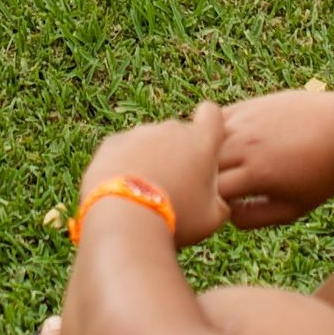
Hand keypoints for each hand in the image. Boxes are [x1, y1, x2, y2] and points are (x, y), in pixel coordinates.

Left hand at [80, 106, 228, 248]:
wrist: (126, 220)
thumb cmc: (177, 218)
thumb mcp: (212, 218)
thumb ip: (221, 202)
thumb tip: (220, 201)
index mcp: (201, 141)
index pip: (212, 114)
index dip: (210, 127)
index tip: (204, 148)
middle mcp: (171, 129)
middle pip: (178, 133)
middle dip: (178, 153)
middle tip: (173, 187)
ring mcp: (139, 133)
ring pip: (149, 142)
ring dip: (150, 159)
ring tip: (145, 193)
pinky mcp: (113, 142)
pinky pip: (124, 149)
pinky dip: (125, 164)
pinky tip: (124, 190)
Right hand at [215, 82, 333, 229]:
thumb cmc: (326, 172)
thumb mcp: (295, 207)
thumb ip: (256, 217)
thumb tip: (226, 214)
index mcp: (257, 173)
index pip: (210, 194)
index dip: (211, 205)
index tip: (222, 208)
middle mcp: (245, 144)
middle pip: (200, 167)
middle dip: (202, 181)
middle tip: (214, 189)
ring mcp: (246, 120)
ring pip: (203, 140)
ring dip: (204, 156)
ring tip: (215, 167)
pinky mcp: (251, 103)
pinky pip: (216, 118)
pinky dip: (212, 133)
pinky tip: (223, 144)